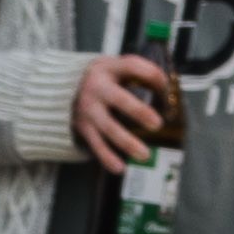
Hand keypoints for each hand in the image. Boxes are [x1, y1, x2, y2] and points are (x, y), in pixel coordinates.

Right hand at [74, 55, 167, 170]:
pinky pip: (96, 144)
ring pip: (108, 127)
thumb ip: (138, 73)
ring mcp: (89, 109)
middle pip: (119, 99)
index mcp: (108, 68)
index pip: (131, 66)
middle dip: (138, 111)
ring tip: (145, 154)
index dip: (151, 74)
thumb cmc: (102, 79)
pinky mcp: (83, 127)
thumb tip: (171, 90)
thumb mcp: (115, 67)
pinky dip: (107, 158)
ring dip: (127, 142)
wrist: (63, 87)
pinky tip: (120, 168)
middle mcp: (97, 87)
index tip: (165, 85)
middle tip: (157, 124)